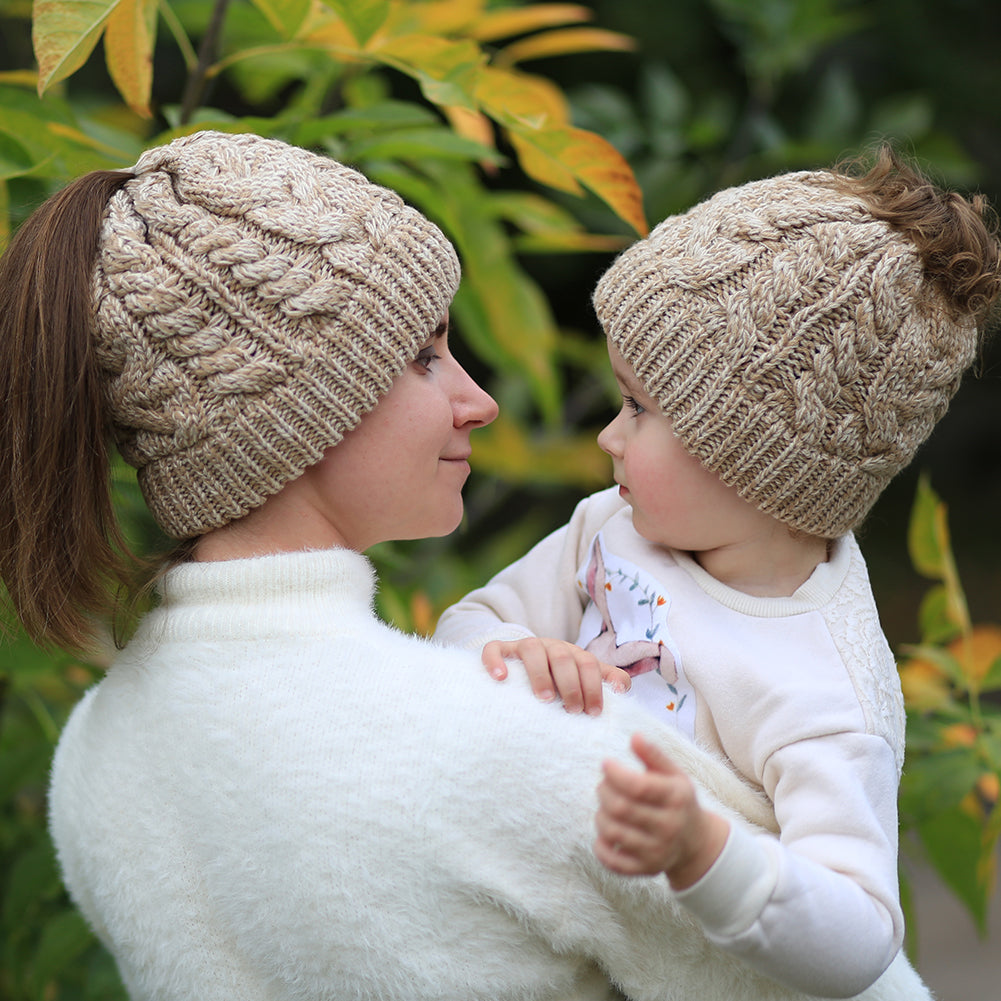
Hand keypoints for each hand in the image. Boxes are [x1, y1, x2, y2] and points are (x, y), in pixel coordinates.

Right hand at [483, 637, 629, 714]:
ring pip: (531, 649)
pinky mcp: (501, 650)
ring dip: (539, 673)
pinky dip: (496, 660)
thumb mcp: (585, 678)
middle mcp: (551, 647)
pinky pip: (495, 649)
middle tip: (572, 710)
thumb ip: (607, 681)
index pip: (588, 664)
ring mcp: (525, 647)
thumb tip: (621, 689)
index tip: (593, 712)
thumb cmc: (560, 680)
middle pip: (563, 657)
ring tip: (544, 698)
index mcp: (574, 655)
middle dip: (571, 684)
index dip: (593, 687)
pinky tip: (500, 677)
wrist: (525, 664)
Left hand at [594, 733, 729, 888]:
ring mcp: (657, 852)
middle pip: (620, 808)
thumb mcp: (674, 774)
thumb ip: (654, 755)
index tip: (606, 764)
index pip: (638, 786)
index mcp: (676, 798)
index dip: (615, 773)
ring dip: (600, 814)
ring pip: (612, 831)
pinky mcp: (645, 870)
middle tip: (603, 784)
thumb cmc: (679, 801)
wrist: (696, 843)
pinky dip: (600, 846)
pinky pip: (612, 862)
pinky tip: (604, 833)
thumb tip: (635, 736)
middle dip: (604, 791)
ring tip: (605, 805)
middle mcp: (669, 827)